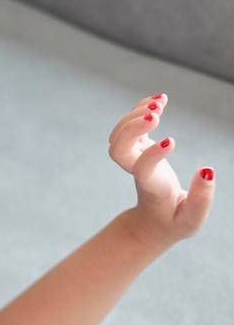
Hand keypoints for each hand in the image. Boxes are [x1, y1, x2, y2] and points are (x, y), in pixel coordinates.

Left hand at [108, 91, 214, 247]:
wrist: (149, 225)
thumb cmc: (173, 223)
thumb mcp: (191, 221)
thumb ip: (200, 199)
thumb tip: (207, 171)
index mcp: (150, 188)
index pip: (141, 169)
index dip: (151, 154)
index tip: (172, 141)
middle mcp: (137, 171)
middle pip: (117, 149)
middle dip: (131, 129)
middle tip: (156, 115)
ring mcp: (134, 159)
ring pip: (118, 136)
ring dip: (135, 115)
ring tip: (161, 102)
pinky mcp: (138, 151)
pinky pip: (130, 128)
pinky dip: (141, 110)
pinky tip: (160, 99)